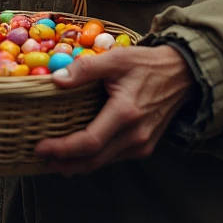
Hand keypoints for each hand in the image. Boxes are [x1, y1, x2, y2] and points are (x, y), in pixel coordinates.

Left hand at [35, 43, 194, 174]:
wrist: (182, 74)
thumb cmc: (147, 63)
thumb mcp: (116, 58)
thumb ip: (86, 69)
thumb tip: (56, 79)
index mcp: (126, 113)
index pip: (88, 142)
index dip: (62, 149)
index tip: (40, 147)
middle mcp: (135, 135)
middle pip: (92, 161)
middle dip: (63, 163)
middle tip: (40, 156)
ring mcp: (142, 144)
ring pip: (102, 163)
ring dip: (77, 164)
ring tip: (54, 157)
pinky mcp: (145, 147)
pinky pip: (114, 158)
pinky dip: (93, 159)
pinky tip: (79, 152)